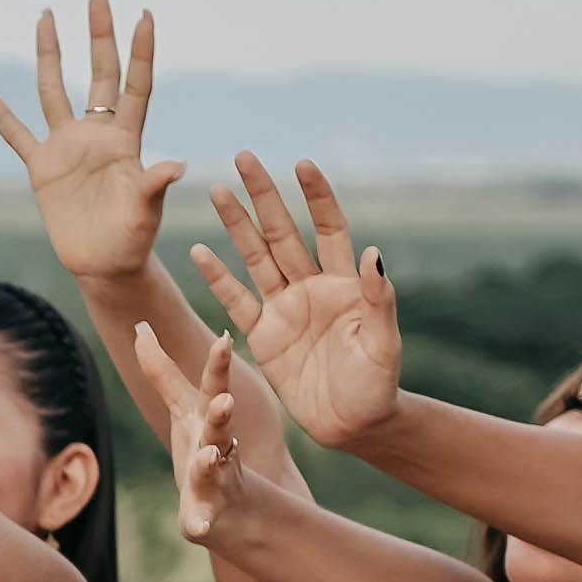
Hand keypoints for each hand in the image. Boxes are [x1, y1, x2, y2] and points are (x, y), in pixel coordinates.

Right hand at [0, 0, 186, 284]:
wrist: (104, 265)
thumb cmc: (132, 240)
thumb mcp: (145, 213)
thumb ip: (154, 186)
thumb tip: (176, 166)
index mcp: (126, 140)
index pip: (134, 85)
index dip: (140, 51)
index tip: (144, 14)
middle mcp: (97, 133)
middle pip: (97, 71)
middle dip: (98, 31)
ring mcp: (67, 147)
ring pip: (53, 90)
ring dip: (50, 54)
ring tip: (46, 16)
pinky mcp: (42, 168)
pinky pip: (17, 136)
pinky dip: (1, 116)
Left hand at [109, 313, 263, 556]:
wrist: (231, 510)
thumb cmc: (202, 448)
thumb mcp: (184, 409)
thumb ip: (164, 371)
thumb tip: (140, 326)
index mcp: (205, 418)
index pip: (210, 385)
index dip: (218, 363)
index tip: (224, 338)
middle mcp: (213, 443)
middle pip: (217, 423)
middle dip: (220, 410)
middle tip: (225, 399)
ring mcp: (212, 478)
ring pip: (211, 466)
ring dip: (210, 460)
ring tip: (210, 455)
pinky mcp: (204, 511)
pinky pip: (201, 518)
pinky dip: (200, 522)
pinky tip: (198, 529)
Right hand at [188, 153, 406, 450]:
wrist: (353, 424)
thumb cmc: (378, 384)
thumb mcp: (383, 343)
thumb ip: (378, 299)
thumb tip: (373, 253)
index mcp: (342, 283)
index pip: (328, 227)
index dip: (316, 197)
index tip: (301, 164)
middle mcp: (310, 287)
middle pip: (282, 232)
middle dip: (264, 195)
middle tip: (243, 157)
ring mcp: (283, 309)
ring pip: (255, 257)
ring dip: (235, 225)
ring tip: (217, 191)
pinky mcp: (263, 336)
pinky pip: (236, 301)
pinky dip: (217, 278)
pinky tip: (198, 251)